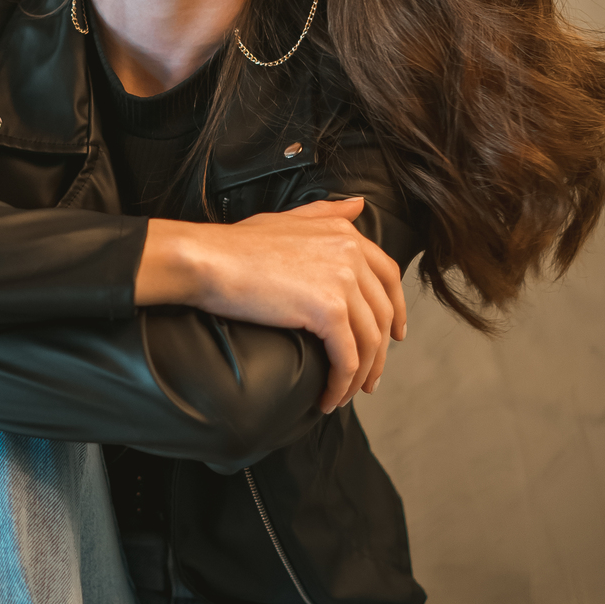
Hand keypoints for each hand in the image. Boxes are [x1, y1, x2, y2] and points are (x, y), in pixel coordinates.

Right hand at [135, 197, 405, 411]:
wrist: (207, 260)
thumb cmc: (236, 245)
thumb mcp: (288, 219)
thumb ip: (326, 212)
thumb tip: (359, 205)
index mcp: (345, 233)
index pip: (389, 276)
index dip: (397, 310)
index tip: (394, 336)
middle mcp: (352, 253)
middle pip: (383, 314)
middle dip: (380, 353)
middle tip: (369, 379)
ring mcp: (343, 281)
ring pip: (369, 341)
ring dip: (360, 376)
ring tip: (344, 396)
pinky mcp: (328, 310)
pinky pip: (347, 358)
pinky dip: (341, 384)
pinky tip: (327, 399)